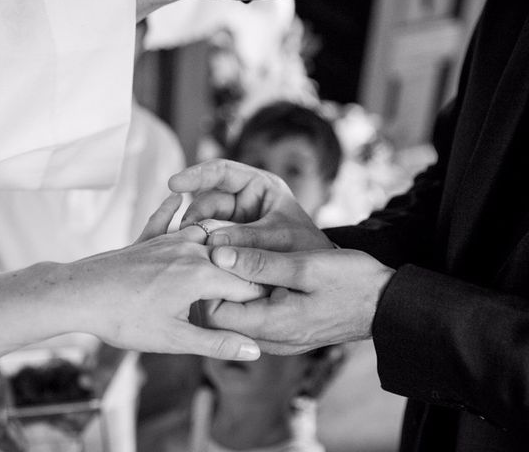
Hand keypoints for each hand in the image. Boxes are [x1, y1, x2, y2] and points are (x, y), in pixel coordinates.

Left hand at [58, 193, 263, 360]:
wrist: (77, 294)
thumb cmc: (124, 319)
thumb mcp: (174, 339)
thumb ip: (218, 343)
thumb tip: (255, 349)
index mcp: (202, 275)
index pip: (249, 283)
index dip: (263, 298)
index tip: (275, 307)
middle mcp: (191, 249)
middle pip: (232, 258)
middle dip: (246, 274)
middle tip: (258, 288)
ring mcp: (168, 240)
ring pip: (206, 234)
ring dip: (220, 246)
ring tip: (232, 257)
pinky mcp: (148, 239)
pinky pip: (166, 218)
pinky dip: (174, 210)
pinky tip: (178, 195)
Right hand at [169, 159, 331, 251]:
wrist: (316, 277)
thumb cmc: (307, 249)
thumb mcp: (280, 240)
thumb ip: (249, 240)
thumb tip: (212, 243)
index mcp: (260, 186)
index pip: (222, 172)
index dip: (196, 174)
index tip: (173, 183)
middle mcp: (244, 199)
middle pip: (208, 199)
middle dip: (195, 215)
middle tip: (184, 234)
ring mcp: (235, 219)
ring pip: (204, 220)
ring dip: (196, 232)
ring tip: (188, 248)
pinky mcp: (229, 240)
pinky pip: (209, 237)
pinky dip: (201, 245)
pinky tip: (192, 256)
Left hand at [204, 246, 394, 353]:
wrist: (386, 304)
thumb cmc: (351, 281)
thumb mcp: (306, 266)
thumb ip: (261, 263)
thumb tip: (218, 255)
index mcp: (273, 325)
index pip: (213, 316)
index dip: (207, 285)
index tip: (213, 256)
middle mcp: (271, 340)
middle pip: (221, 319)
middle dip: (215, 286)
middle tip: (220, 253)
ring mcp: (279, 338)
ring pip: (237, 317)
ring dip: (232, 290)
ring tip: (237, 259)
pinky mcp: (287, 331)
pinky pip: (254, 317)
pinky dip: (248, 296)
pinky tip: (255, 271)